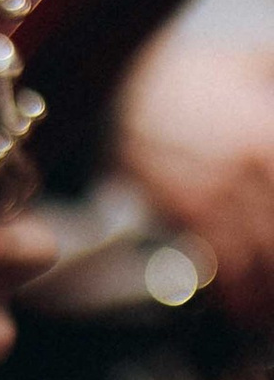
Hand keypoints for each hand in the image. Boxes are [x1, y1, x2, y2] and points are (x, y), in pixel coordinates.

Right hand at [116, 35, 273, 325]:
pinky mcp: (186, 211)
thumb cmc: (190, 74)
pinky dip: (236, 294)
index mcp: (271, 133)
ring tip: (271, 315)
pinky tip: (245, 311)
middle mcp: (251, 167)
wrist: (121, 85)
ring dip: (268, 293)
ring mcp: (218, 192)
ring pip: (262, 257)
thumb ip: (273, 78)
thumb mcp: (250, 64)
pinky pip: (221, 262)